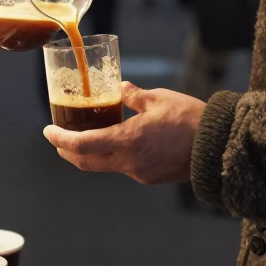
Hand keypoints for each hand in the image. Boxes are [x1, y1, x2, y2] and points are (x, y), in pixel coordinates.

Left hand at [43, 82, 206, 184]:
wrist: (217, 148)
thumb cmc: (190, 120)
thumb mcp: (159, 99)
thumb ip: (133, 96)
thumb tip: (120, 88)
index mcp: (127, 141)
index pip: (82, 144)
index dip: (60, 139)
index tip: (48, 131)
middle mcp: (129, 162)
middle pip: (87, 162)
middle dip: (67, 151)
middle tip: (57, 139)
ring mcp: (139, 173)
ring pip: (105, 164)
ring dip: (91, 152)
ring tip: (87, 134)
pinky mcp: (150, 177)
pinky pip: (124, 166)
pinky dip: (113, 154)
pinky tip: (118, 140)